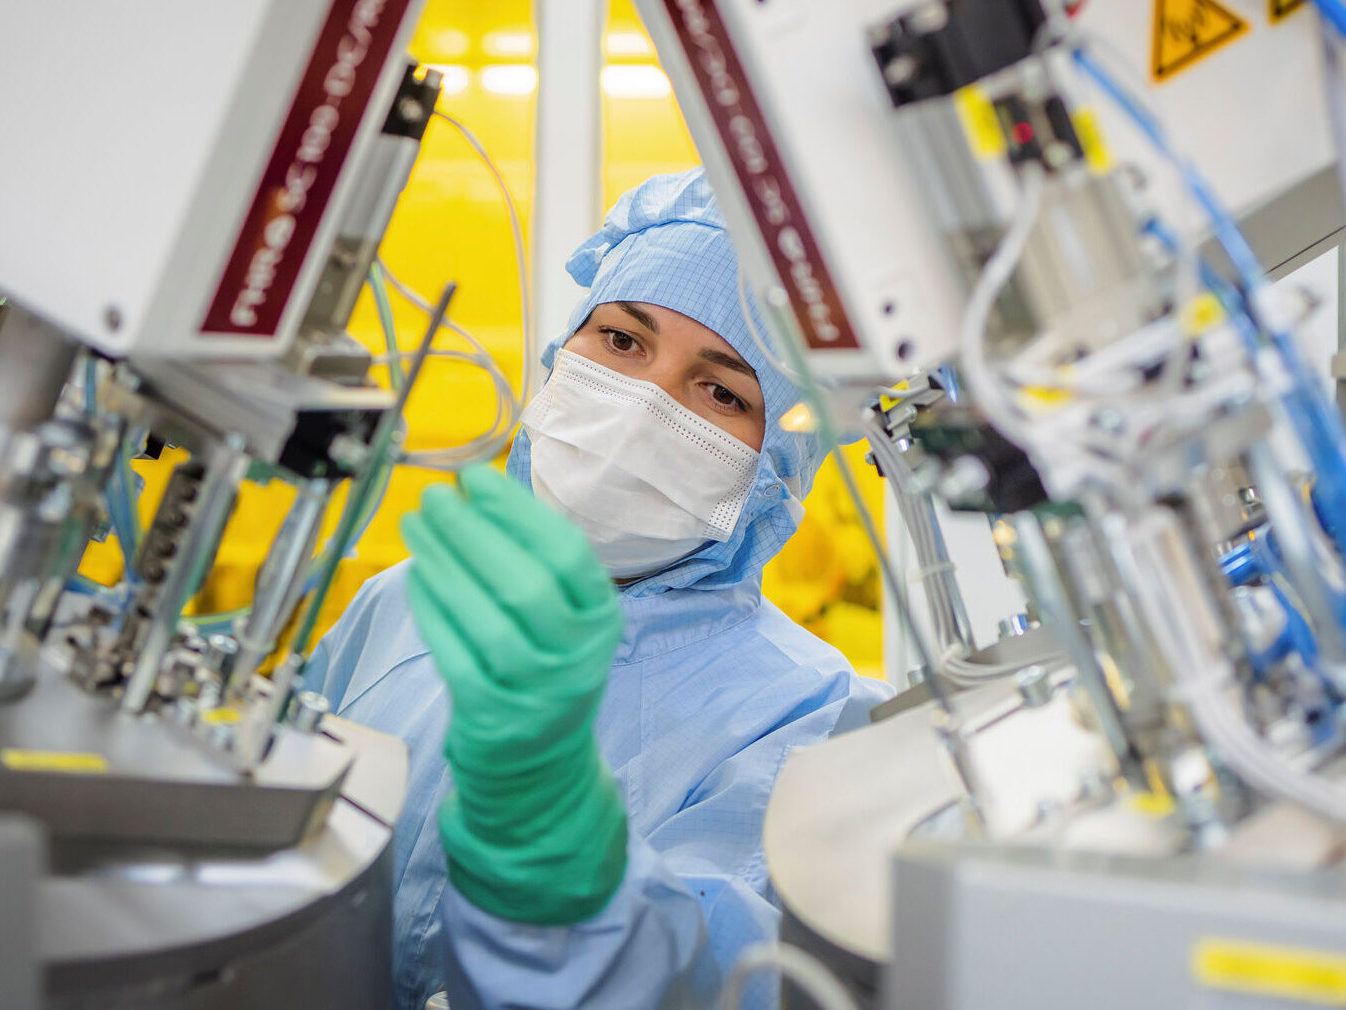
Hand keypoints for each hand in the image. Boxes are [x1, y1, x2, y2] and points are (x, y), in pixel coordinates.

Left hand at [401, 465, 627, 924]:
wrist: (537, 763)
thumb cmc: (542, 667)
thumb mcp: (563, 617)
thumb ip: (534, 561)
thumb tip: (477, 492)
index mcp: (601, 619)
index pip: (566, 554)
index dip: (516, 510)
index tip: (475, 478)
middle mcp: (577, 656)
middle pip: (524, 583)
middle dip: (472, 531)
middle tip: (435, 496)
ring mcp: (535, 690)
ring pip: (484, 615)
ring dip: (444, 562)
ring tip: (416, 524)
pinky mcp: (490, 714)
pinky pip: (453, 650)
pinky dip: (431, 606)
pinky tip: (416, 573)